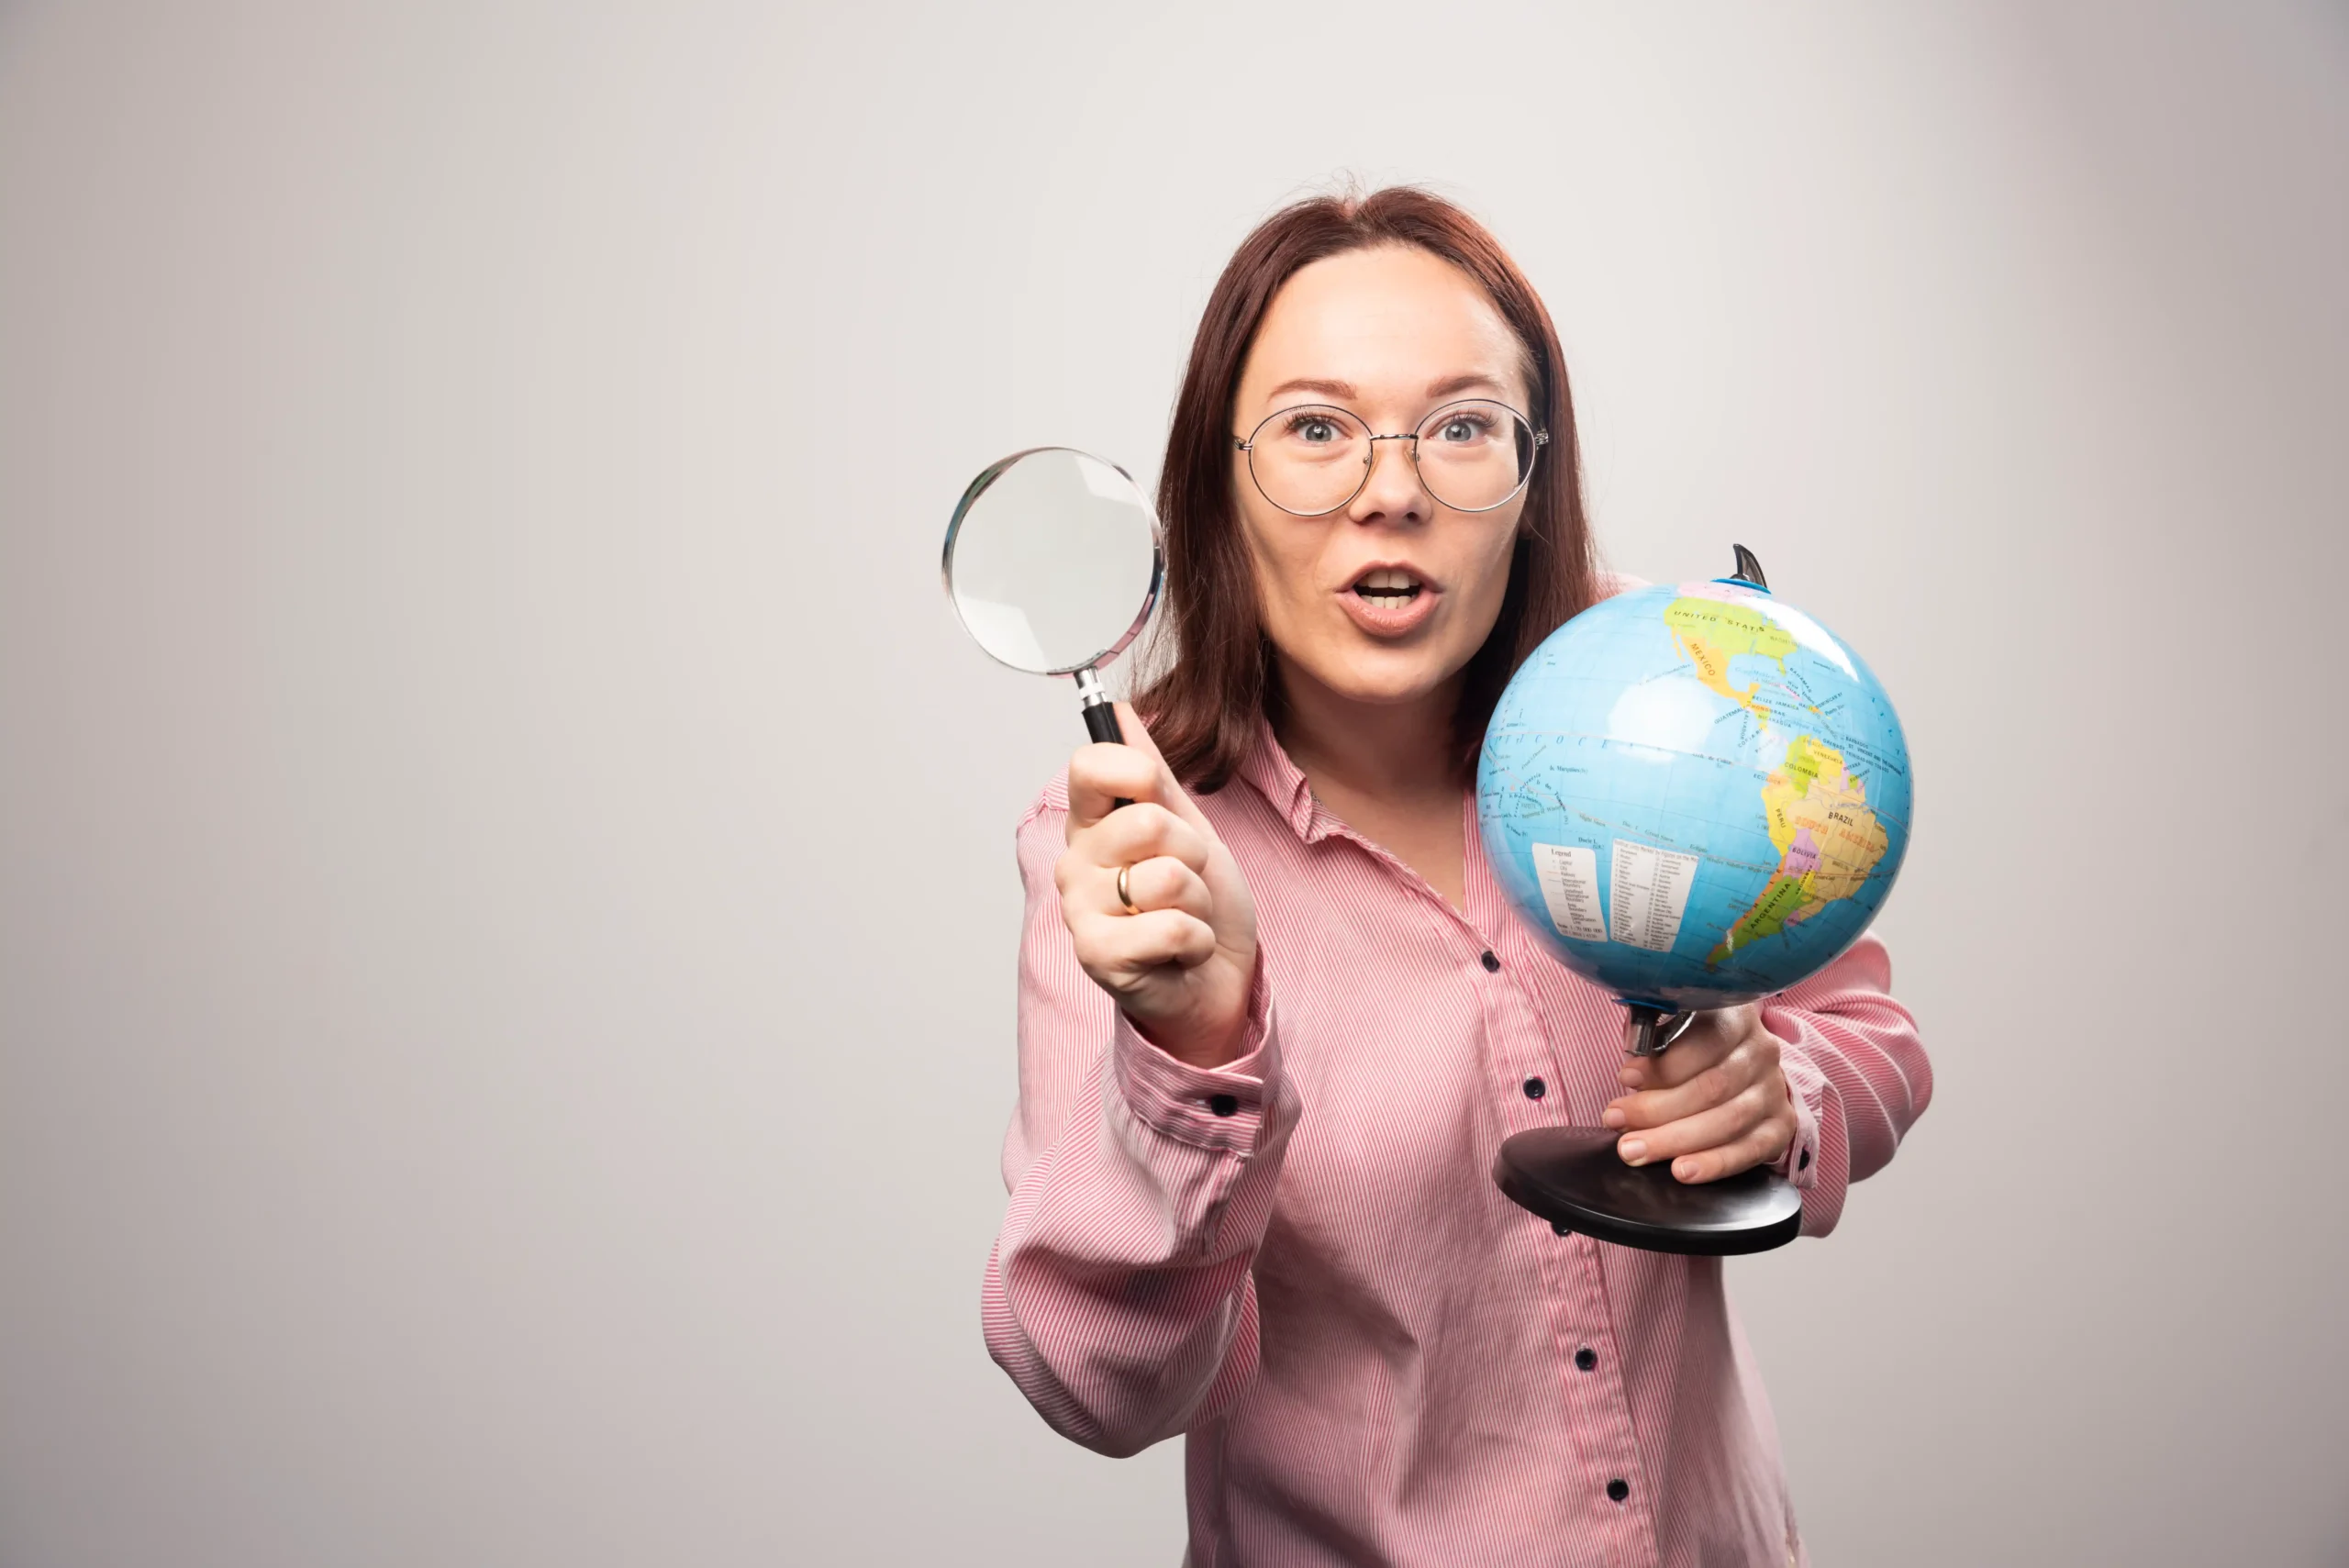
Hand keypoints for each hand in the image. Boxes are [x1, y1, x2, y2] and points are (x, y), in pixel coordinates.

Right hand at [1055, 704, 1258, 1068]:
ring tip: (1185, 918)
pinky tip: (1181, 952)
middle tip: (1187, 881)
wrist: (1216, 980)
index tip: (1155, 789)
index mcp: (1093, 824)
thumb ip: (1154, 773)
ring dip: (1198, 902)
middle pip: (1147, 821)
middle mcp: (1077, 862)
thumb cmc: (1199, 905)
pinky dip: (1196, 940)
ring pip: (1166, 877)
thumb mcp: (1189, 829)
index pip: (1088, 765)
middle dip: (1193, 853)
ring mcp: (1081, 910)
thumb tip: (1121, 708)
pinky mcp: (1097, 956)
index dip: (1134, 769)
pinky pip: (1171, 926)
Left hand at [1600, 1005, 1796, 1183]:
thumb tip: (1630, 1078)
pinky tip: (1682, 1171)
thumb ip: (1653, 1046)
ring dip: (1675, 1140)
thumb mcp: (1674, 1033)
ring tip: (1635, 1150)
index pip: (1706, 1038)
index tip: (1626, 1078)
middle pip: (1712, 1086)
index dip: (1664, 1062)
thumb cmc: (1694, 1050)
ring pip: (1728, 1120)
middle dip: (1657, 1109)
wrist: (1745, 1072)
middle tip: (1615, 1120)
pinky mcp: (1781, 1125)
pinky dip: (1713, 1163)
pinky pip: (1750, 1150)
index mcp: (1736, 1017)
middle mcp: (1762, 1051)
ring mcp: (1774, 1090)